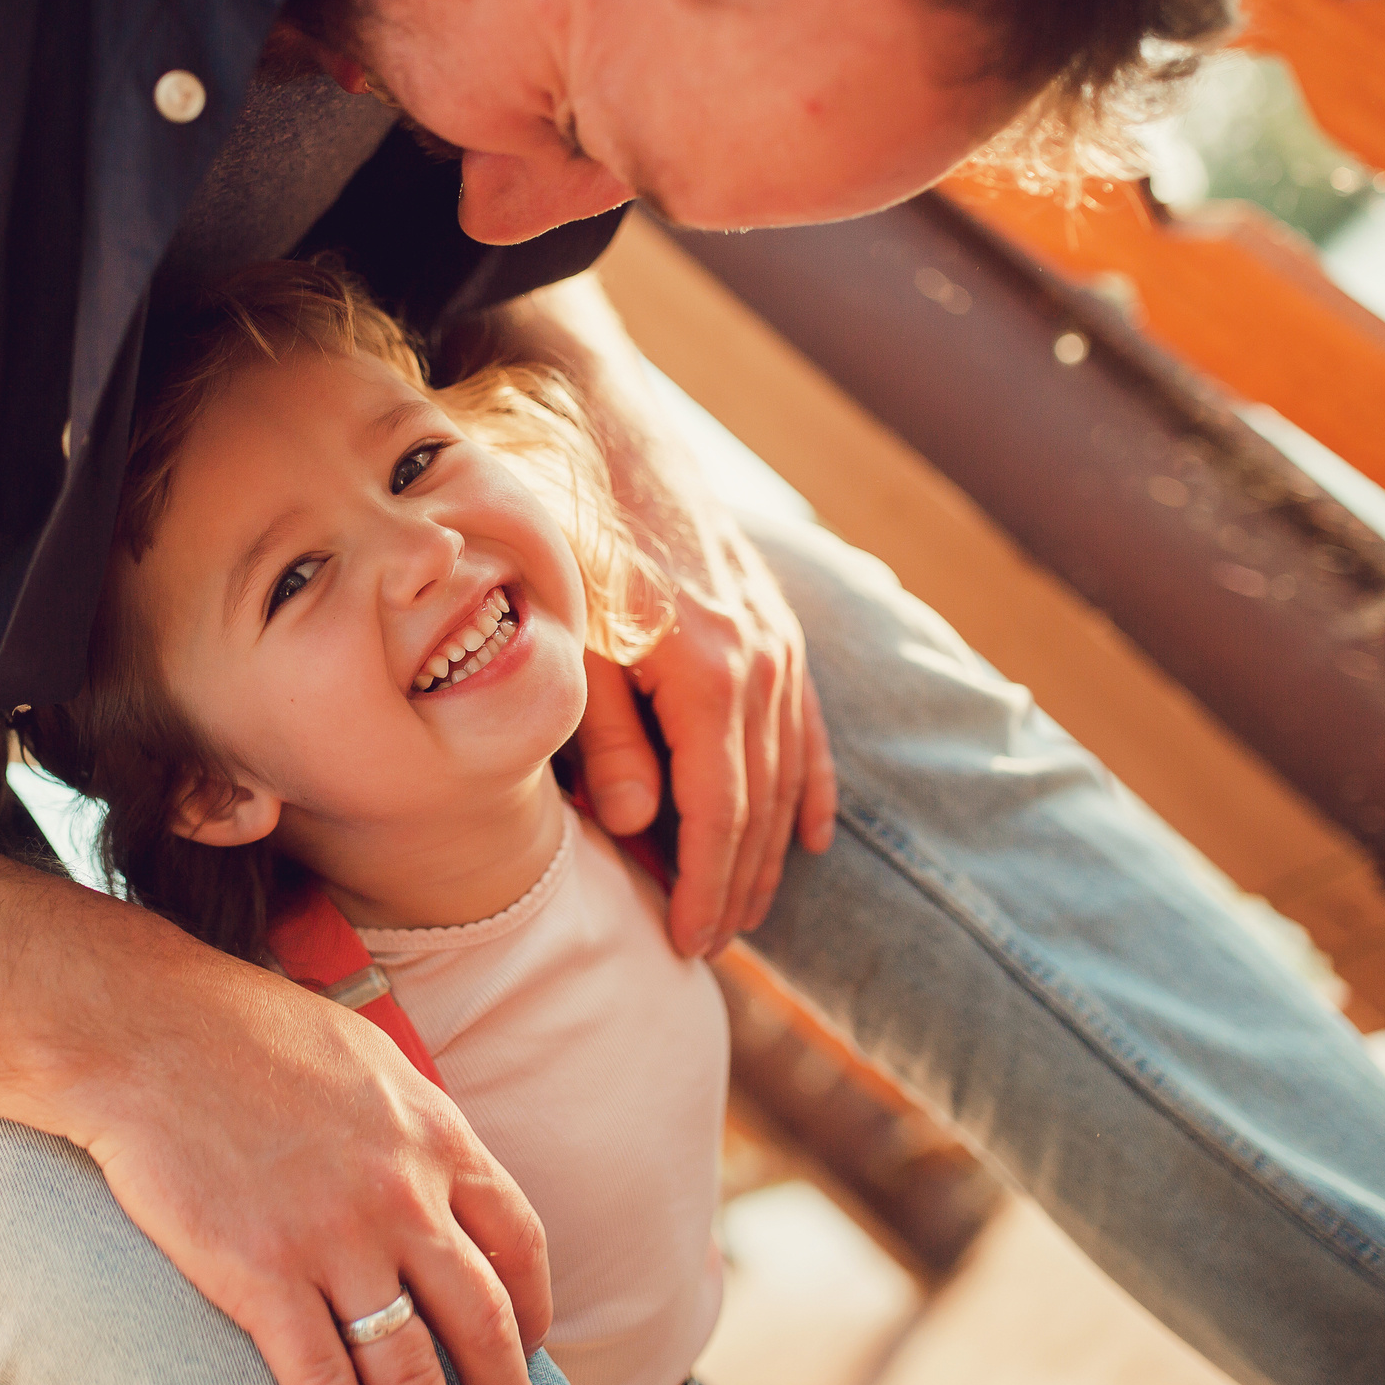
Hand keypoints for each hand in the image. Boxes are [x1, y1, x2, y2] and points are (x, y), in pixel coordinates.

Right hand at [65, 954, 548, 1384]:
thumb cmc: (246, 1032)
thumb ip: (412, 1126)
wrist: (146, 1031)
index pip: (517, 1244)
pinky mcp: (259, 1276)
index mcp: (436, 1136)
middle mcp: (402, 1195)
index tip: (529, 1351)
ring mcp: (333, 1241)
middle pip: (481, 1323)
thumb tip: (438, 1176)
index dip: (532, 1312)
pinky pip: (324, 1383)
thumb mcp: (366, 1059)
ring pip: (412, 1371)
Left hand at [577, 517, 835, 955]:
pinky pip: (807, 728)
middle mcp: (761, 665)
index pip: (718, 816)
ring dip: (771, 850)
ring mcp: (780, 645)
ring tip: (747, 910)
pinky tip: (811, 838)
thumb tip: (641, 827)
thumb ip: (611, 740)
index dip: (706, 887)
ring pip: (786, 774)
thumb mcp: (574, 645)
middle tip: (710, 946)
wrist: (615, 437)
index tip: (688, 940)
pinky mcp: (780, 627)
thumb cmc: (576, 544)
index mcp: (709, 677)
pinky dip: (809, 787)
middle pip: (759, 807)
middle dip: (738, 886)